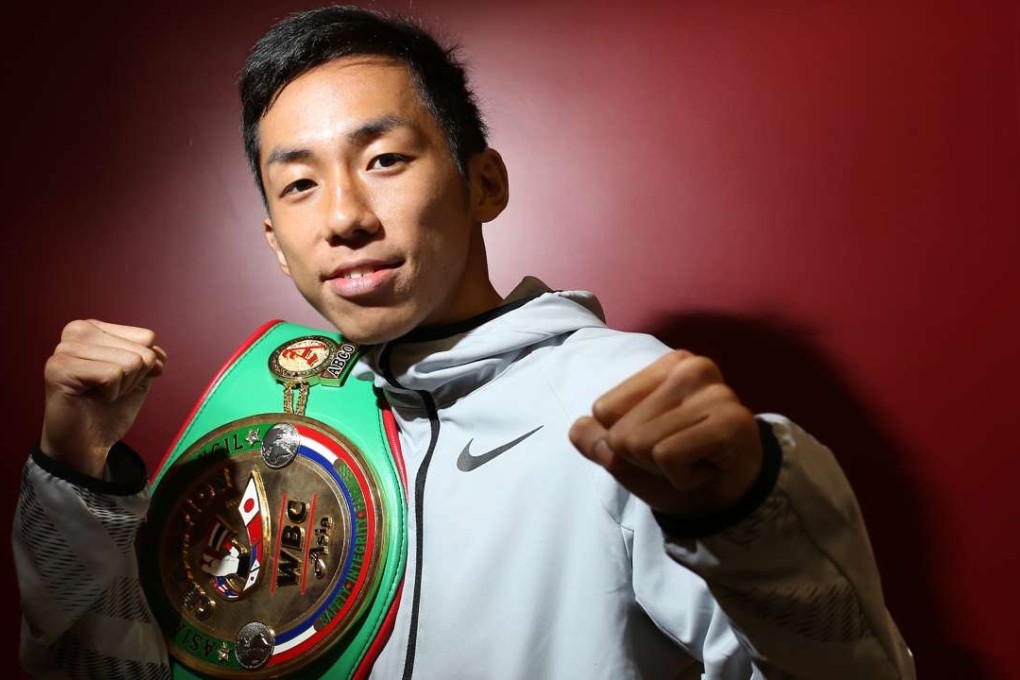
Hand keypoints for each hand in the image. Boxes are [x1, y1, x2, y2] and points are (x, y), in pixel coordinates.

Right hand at [41, 320, 166, 477]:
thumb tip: (157, 353)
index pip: (147, 337)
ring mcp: (65, 348)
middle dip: (133, 378)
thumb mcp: (140, 378)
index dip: (144, 366)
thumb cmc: (110, 410)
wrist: (88, 444)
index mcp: (96, 328)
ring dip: (121, 387)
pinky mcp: (59, 368)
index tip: (119, 380)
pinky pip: (112, 375)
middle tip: (107, 391)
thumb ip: (151, 358)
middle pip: (142, 350)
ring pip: (130, 363)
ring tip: (98, 394)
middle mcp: (77, 331)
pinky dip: (110, 393)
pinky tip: (89, 398)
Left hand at [569, 350, 761, 517]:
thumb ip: (597, 440)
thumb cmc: (680, 467)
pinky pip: (667, 456)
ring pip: (642, 443)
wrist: (732, 498)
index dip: (624, 440)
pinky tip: (705, 470)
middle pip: (621, 430)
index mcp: (666, 366)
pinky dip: (680, 477)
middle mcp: (691, 368)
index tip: (659, 443)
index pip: (604, 410)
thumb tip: (578, 428)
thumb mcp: (627, 455)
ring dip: (663, 468)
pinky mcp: (729, 421)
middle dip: (643, 457)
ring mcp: (715, 392)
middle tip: (680, 456)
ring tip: (693, 461)